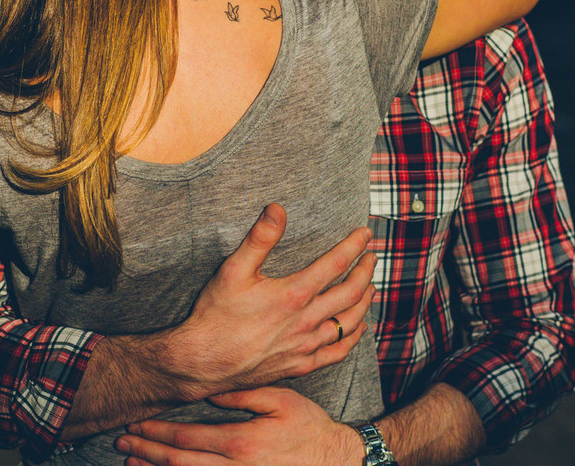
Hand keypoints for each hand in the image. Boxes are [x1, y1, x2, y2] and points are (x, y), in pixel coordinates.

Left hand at [115, 387, 361, 465]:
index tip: (137, 423)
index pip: (187, 436)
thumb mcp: (282, 400)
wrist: (336, 460)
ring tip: (132, 463)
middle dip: (147, 451)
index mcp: (241, 442)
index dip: (158, 430)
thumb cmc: (310, 428)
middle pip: (179, 462)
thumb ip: (244, 395)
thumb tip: (210, 393)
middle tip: (123, 442)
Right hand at [160, 204, 376, 401]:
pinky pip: (338, 352)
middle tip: (372, 258)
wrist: (203, 362)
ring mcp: (305, 346)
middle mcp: (306, 321)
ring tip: (371, 288)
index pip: (336, 263)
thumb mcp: (233, 269)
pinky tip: (357, 329)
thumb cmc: (216, 314)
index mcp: (294, 294)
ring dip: (364, 302)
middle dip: (365, 271)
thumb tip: (277, 208)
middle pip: (350, 293)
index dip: (354, 246)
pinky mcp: (301, 365)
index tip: (365, 234)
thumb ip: (259, 238)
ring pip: (349, 323)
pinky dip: (353, 337)